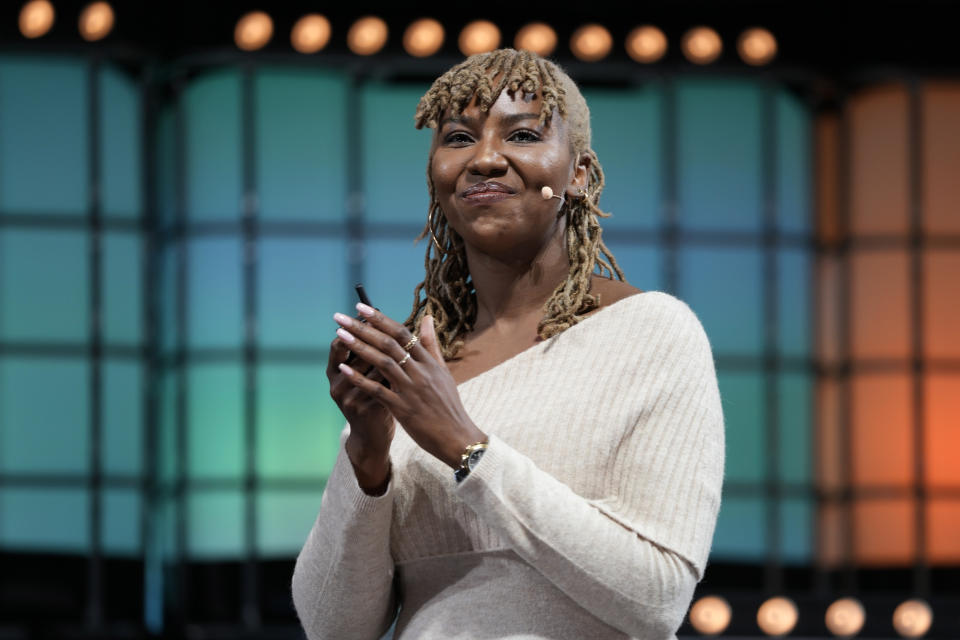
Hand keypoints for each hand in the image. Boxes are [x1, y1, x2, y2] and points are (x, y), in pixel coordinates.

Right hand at [327, 325, 393, 492]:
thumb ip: (372, 352)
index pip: (338, 344)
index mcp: (335, 372)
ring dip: (385, 354)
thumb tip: (381, 322)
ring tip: (399, 340)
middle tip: (387, 322)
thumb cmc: (374, 398)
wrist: (373, 435)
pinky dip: (392, 376)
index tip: (370, 313)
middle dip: (372, 337)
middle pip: (353, 353)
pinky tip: (405, 367)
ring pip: (368, 369)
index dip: (354, 329)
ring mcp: (347, 398)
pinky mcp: (362, 410)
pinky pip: (379, 387)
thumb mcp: (369, 375)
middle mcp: (336, 384)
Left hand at [334, 303, 486, 468]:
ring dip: (359, 347)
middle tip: (340, 317)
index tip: (361, 307)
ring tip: (340, 334)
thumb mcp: (443, 371)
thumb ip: (431, 344)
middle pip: (389, 344)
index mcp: (429, 362)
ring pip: (382, 363)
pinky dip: (360, 379)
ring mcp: (411, 390)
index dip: (380, 319)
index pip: (402, 333)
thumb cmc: (449, 404)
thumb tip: (427, 317)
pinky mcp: (403, 409)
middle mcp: (421, 372)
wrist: (457, 437)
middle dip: (363, 328)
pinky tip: (343, 369)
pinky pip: (378, 390)